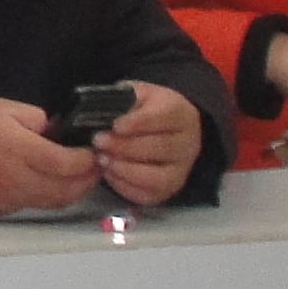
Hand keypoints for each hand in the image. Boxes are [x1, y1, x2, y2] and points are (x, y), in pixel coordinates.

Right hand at [0, 97, 107, 214]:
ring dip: (73, 191)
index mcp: (19, 149)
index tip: (94, 151)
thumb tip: (53, 130)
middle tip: (95, 167)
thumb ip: (31, 116)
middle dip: (88, 179)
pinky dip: (48, 196)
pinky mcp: (2, 209)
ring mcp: (12, 198)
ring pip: (55, 202)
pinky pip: (34, 205)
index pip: (68, 163)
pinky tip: (44, 183)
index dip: (88, 159)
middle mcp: (20, 178)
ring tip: (77, 178)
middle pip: (69, 189)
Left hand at [93, 80, 201, 207]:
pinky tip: (109, 173)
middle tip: (99, 141)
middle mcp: (189, 144)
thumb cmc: (143, 109)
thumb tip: (103, 111)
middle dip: (125, 146)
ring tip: (102, 159)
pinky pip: (149, 194)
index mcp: (182, 114)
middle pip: (161, 148)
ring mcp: (182, 170)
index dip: (139, 122)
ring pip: (158, 176)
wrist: (159, 129)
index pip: (165, 117)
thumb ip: (124, 99)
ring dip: (125, 169)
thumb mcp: (136, 94)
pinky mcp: (169, 189)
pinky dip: (125, 186)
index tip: (116, 125)